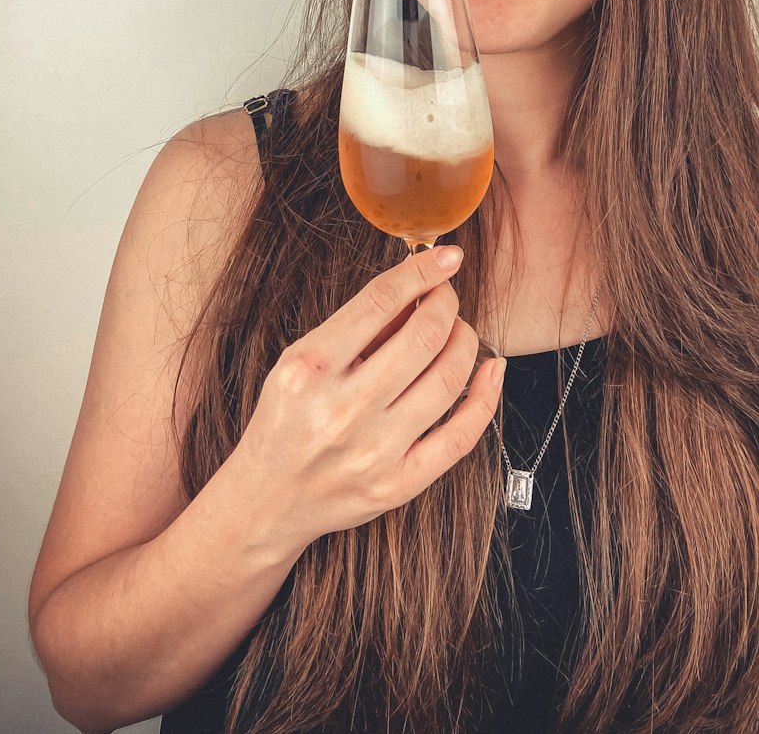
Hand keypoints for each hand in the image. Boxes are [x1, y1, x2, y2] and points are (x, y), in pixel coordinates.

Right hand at [233, 246, 503, 545]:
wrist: (267, 501)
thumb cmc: (284, 421)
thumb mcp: (298, 360)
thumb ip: (355, 328)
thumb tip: (417, 291)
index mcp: (310, 369)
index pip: (380, 301)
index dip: (422, 272)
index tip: (445, 258)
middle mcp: (342, 410)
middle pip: (424, 336)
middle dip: (446, 304)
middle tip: (445, 298)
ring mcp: (374, 451)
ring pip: (448, 378)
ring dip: (464, 341)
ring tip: (458, 332)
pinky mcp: (398, 485)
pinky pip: (461, 435)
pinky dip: (485, 396)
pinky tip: (491, 370)